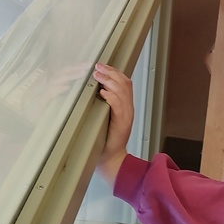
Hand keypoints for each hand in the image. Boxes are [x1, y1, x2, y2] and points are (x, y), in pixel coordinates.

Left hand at [93, 62, 133, 184]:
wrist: (111, 158)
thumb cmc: (104, 139)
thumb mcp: (106, 117)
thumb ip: (105, 103)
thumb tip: (95, 89)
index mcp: (126, 106)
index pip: (125, 83)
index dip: (115, 72)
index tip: (103, 65)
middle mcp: (128, 108)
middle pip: (125, 83)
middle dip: (111, 72)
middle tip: (98, 67)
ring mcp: (126, 116)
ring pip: (122, 92)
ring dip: (110, 81)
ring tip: (99, 75)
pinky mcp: (122, 124)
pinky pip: (119, 106)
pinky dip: (111, 97)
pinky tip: (103, 92)